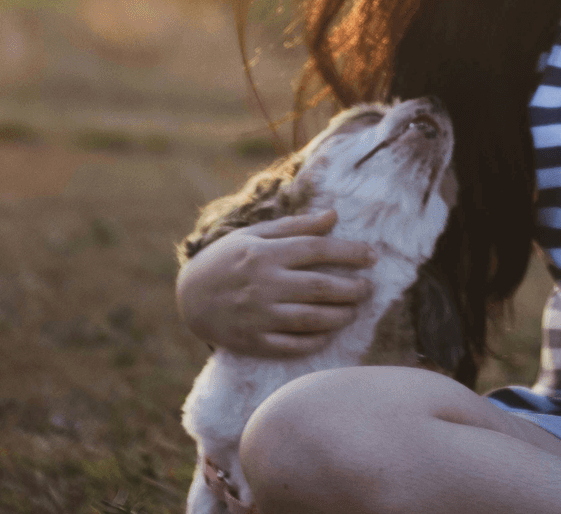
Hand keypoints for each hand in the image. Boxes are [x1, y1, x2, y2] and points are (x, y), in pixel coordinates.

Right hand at [175, 208, 375, 356]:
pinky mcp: (254, 342)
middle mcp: (264, 285)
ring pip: (312, 319)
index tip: (372, 256)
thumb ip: (295, 226)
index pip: (316, 249)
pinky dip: (316, 341)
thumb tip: (334, 215)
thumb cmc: (225, 259)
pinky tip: (330, 332)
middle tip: (369, 288)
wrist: (188, 298)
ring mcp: (259, 316)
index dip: (349, 252)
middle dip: (353, 288)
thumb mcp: (254, 235)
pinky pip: (293, 346)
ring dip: (341, 315)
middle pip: (320, 287)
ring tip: (354, 310)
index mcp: (264, 254)